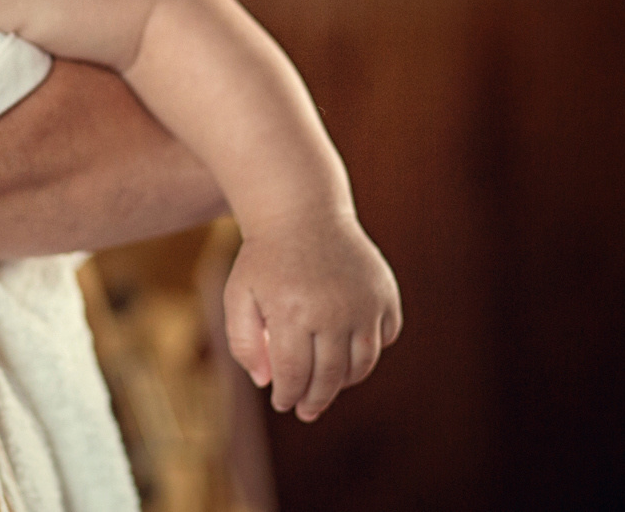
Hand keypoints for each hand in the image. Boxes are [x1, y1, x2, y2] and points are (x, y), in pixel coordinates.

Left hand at [223, 210, 401, 421]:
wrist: (302, 213)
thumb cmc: (265, 259)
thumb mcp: (238, 295)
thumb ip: (244, 342)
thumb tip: (266, 382)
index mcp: (293, 313)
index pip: (294, 375)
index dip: (288, 396)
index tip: (282, 404)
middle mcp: (334, 311)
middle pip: (330, 377)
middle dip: (315, 399)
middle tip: (306, 411)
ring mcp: (365, 304)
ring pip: (361, 365)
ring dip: (342, 382)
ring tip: (325, 387)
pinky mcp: (386, 296)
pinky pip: (384, 340)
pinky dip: (368, 353)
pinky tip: (347, 356)